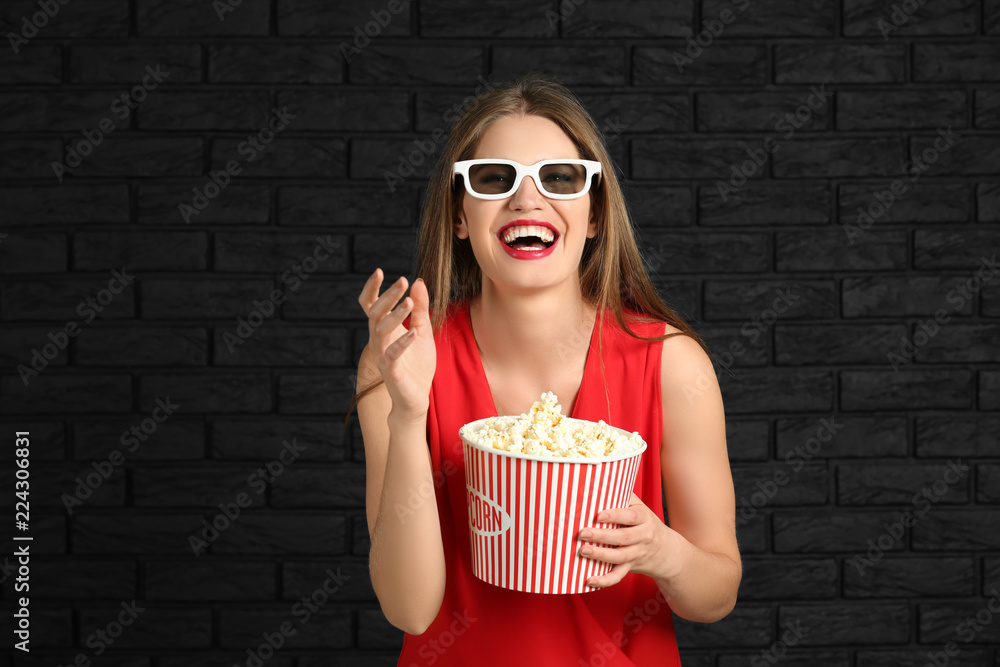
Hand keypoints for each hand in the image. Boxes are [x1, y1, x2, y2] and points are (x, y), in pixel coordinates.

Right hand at [357, 268, 435, 419]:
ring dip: (394, 315)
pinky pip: (392, 354)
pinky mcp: (390, 370)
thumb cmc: (417, 363)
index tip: (380, 271)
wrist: (417, 396)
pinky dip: (402, 342)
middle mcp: (378, 339)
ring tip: (409, 301)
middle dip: (388, 295)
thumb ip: (420, 309)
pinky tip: (414, 332)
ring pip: (380, 331)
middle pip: (375, 312)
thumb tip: (418, 282)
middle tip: (402, 280)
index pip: (370, 305)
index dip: (372, 288)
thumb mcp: (423, 330)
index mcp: (384, 329)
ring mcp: (382, 355)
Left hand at [577, 492, 675, 588]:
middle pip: (623, 537)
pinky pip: (618, 576)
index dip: (615, 515)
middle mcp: (642, 537)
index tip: (599, 514)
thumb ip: (623, 495)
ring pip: (619, 557)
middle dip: (602, 536)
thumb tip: (600, 478)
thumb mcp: (640, 507)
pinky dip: (604, 580)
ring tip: (582, 550)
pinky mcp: (631, 567)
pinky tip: (589, 579)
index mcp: (643, 518)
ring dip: (600, 555)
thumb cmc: (646, 524)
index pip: (631, 516)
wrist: (668, 551)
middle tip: (582, 532)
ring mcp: (637, 554)